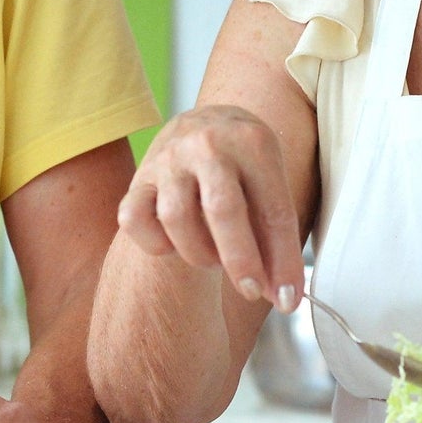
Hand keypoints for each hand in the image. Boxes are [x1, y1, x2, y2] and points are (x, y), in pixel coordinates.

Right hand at [117, 104, 304, 311]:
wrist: (207, 123)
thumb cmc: (245, 164)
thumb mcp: (270, 180)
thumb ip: (274, 235)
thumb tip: (282, 294)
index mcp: (252, 142)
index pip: (272, 210)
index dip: (282, 261)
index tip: (287, 299)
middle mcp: (208, 144)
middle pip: (222, 210)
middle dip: (241, 261)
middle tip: (252, 290)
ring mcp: (170, 159)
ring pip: (176, 217)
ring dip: (199, 252)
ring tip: (213, 258)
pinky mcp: (140, 177)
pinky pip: (134, 218)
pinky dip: (154, 243)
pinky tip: (174, 245)